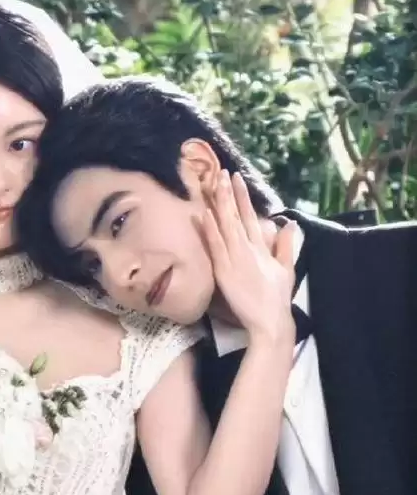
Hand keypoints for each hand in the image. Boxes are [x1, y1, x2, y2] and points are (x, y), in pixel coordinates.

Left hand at [203, 173, 295, 343]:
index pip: (249, 216)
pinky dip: (210, 230)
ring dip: (219, 204)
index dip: (242, 196)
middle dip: (228, 193)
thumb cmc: (276, 298)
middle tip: (221, 172)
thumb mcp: (286, 269)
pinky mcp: (224, 272)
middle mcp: (248, 249)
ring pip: (225, 226)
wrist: (270, 321)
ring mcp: (235, 259)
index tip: (236, 178)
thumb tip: (289, 224)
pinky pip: (216, 247)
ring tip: (213, 184)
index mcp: (261, 248)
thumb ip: (285, 246)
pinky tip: (204, 214)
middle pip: (236, 216)